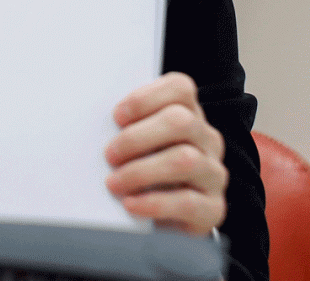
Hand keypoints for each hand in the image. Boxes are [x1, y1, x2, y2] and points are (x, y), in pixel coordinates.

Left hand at [104, 73, 227, 236]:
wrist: (165, 219)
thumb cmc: (146, 173)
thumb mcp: (139, 147)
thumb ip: (126, 130)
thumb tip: (95, 127)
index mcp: (190, 114)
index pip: (180, 89)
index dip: (146, 98)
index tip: (117, 116)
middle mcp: (207, 139)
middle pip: (181, 122)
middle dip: (138, 137)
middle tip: (109, 155)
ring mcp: (213, 173)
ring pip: (185, 160)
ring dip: (142, 171)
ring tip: (114, 183)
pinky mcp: (213, 208)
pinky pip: (187, 202)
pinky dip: (154, 203)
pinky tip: (131, 205)